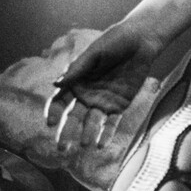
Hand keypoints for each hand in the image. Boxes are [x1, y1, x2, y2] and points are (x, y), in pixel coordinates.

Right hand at [45, 25, 154, 153]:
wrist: (140, 41)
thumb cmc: (114, 42)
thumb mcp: (94, 54)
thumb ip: (77, 70)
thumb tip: (55, 85)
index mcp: (76, 81)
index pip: (60, 101)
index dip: (54, 112)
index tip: (50, 124)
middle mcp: (86, 94)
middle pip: (73, 117)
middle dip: (66, 133)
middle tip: (61, 149)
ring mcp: (102, 101)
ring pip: (91, 122)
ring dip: (87, 134)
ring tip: (85, 145)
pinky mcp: (120, 105)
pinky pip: (111, 122)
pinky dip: (106, 134)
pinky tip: (100, 145)